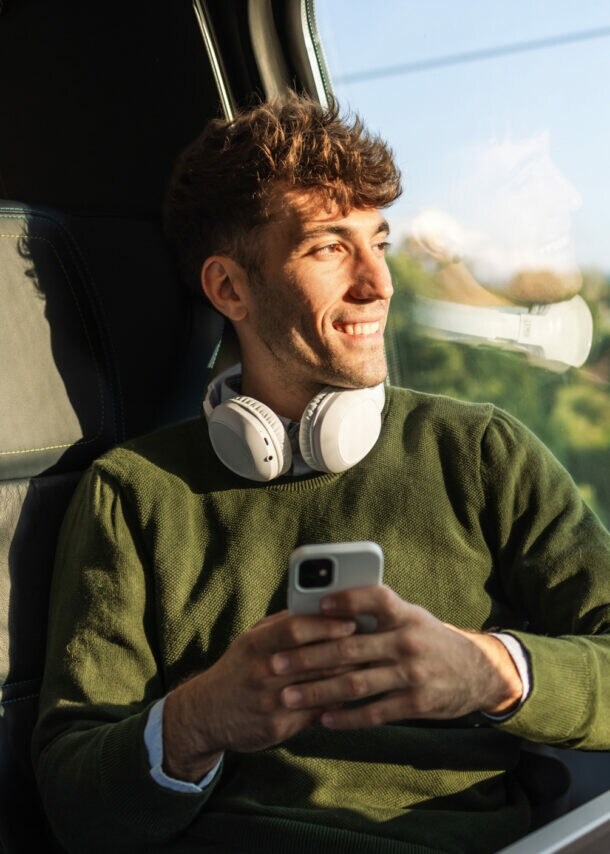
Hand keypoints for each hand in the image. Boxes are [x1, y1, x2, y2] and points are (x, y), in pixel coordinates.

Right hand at [162, 610, 356, 781]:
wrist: (206, 714)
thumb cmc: (238, 668)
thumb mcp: (252, 639)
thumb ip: (283, 624)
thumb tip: (320, 606)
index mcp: (255, 645)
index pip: (295, 629)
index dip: (326, 624)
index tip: (352, 620)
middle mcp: (262, 673)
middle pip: (314, 659)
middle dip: (347, 651)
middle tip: (374, 643)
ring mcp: (270, 703)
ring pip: (320, 688)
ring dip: (348, 677)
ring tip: (372, 667)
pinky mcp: (278, 728)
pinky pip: (316, 714)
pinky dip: (337, 703)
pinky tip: (354, 695)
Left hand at [271, 585, 522, 728]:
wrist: (478, 672)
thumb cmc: (430, 639)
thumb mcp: (412, 617)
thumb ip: (377, 615)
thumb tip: (325, 609)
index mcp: (405, 614)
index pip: (375, 599)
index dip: (347, 600)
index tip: (317, 606)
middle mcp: (407, 641)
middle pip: (350, 648)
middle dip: (308, 657)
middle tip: (276, 663)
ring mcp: (412, 674)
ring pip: (355, 684)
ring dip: (318, 691)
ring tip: (288, 697)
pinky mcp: (416, 703)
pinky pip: (374, 712)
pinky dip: (346, 717)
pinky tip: (322, 720)